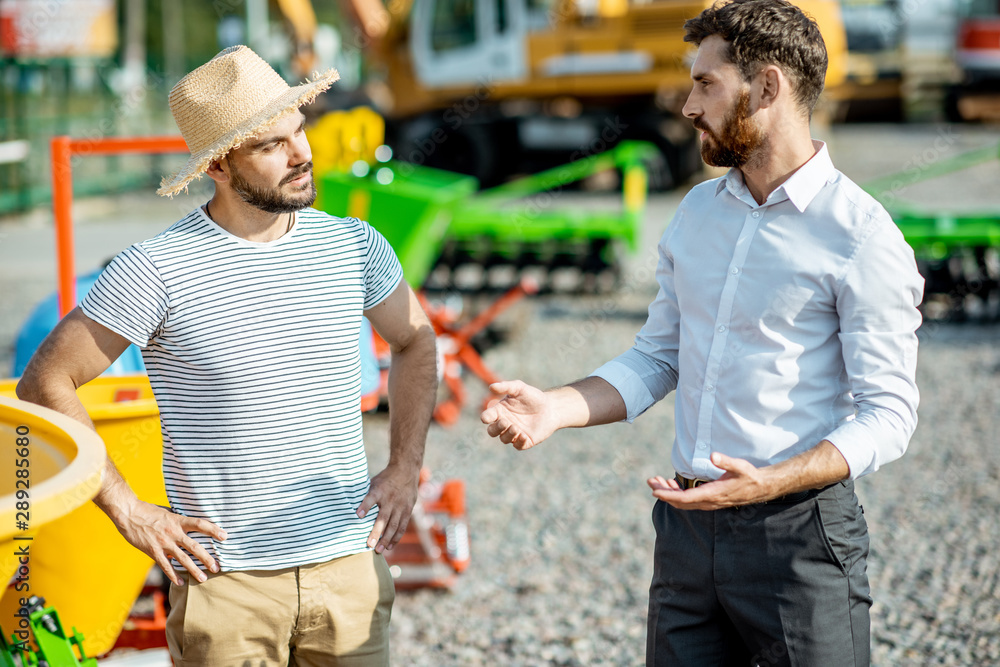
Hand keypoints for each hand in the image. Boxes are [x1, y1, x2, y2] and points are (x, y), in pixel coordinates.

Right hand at [115, 500, 226, 585]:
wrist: (129, 513)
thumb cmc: (149, 511)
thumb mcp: (168, 512)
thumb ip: (179, 521)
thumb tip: (191, 527)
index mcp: (178, 520)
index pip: (201, 524)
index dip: (214, 530)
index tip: (225, 536)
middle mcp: (173, 532)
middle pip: (195, 547)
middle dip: (207, 559)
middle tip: (217, 568)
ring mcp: (163, 543)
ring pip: (183, 559)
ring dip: (194, 570)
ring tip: (203, 578)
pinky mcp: (153, 551)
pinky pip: (166, 566)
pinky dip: (174, 575)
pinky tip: (181, 582)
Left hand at [357, 464, 419, 553]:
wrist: (406, 471)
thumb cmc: (385, 479)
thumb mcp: (374, 482)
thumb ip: (365, 495)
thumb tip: (350, 507)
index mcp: (379, 490)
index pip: (371, 498)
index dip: (365, 506)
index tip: (357, 515)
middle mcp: (390, 499)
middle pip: (383, 517)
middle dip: (376, 532)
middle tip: (369, 545)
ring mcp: (400, 506)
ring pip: (393, 525)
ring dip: (386, 539)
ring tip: (378, 550)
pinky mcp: (407, 510)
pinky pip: (401, 526)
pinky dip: (396, 537)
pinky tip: (389, 547)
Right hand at [480, 380, 559, 449]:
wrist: (550, 408)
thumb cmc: (532, 397)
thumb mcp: (519, 388)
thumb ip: (506, 386)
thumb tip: (491, 387)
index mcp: (499, 411)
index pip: (487, 416)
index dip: (485, 418)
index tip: (487, 418)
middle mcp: (504, 424)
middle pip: (492, 431)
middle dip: (496, 428)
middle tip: (505, 422)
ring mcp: (513, 433)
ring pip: (504, 439)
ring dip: (508, 434)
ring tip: (515, 427)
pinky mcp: (524, 441)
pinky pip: (517, 445)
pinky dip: (519, 442)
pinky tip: (524, 436)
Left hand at [647, 453, 774, 509]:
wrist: (760, 488)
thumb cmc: (749, 476)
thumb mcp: (740, 466)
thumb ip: (726, 461)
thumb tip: (713, 456)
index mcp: (713, 494)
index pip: (686, 498)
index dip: (669, 495)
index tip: (655, 491)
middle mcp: (709, 502)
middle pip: (680, 502)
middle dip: (663, 492)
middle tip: (650, 481)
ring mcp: (709, 503)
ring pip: (683, 502)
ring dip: (669, 493)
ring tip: (657, 481)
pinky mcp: (709, 501)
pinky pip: (689, 501)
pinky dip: (677, 494)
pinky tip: (672, 484)